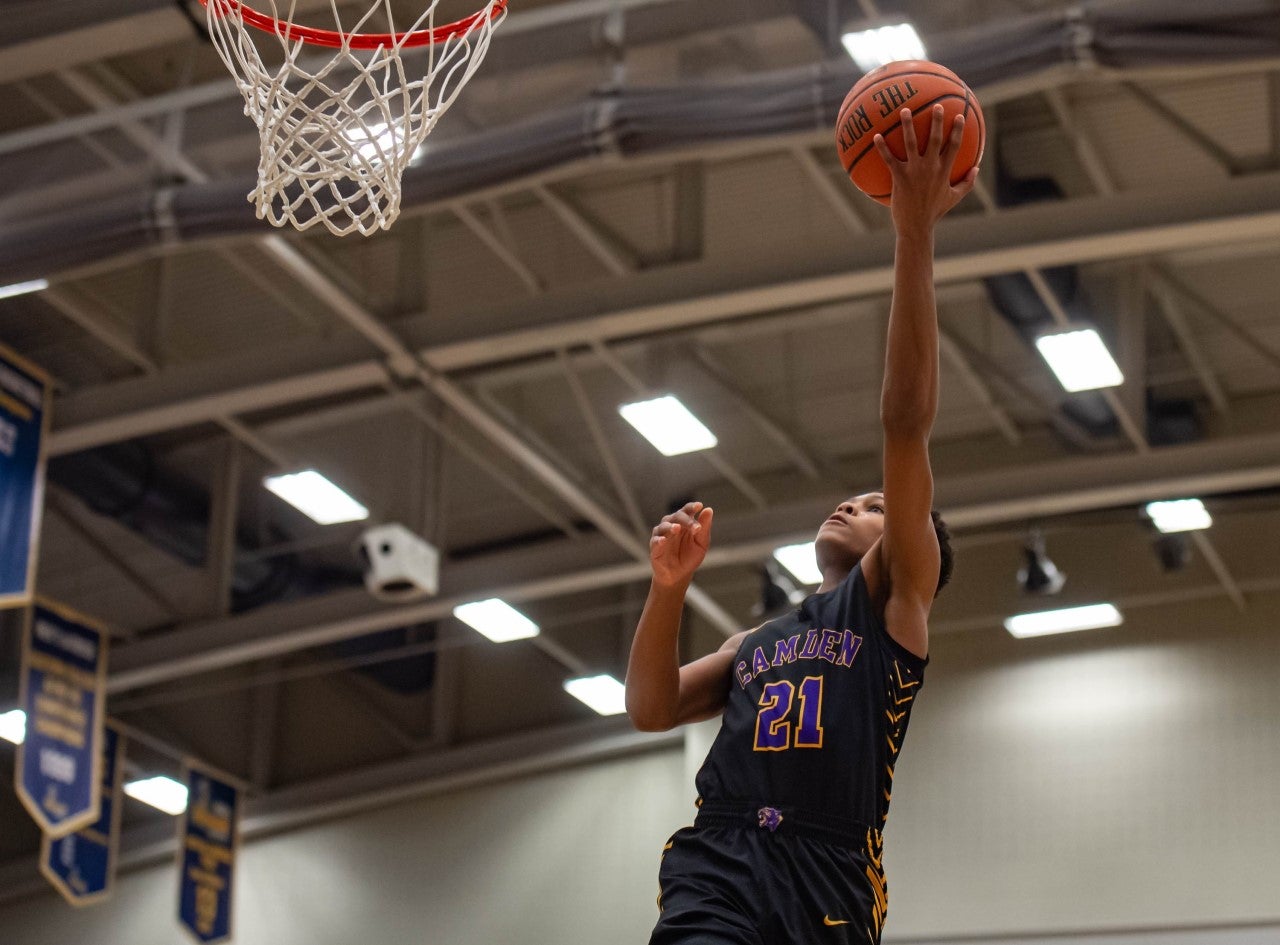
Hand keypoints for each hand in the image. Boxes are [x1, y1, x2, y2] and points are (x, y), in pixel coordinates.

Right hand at [649, 501, 713, 588]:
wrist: (679, 576)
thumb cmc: (690, 557)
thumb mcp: (701, 543)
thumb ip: (704, 527)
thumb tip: (709, 510)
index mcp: (684, 523)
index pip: (687, 510)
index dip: (692, 507)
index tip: (699, 506)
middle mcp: (672, 525)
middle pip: (677, 517)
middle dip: (686, 520)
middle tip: (695, 528)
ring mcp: (662, 536)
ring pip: (663, 526)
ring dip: (670, 526)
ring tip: (677, 528)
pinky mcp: (655, 548)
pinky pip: (655, 541)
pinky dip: (658, 540)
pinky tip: (663, 541)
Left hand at [873, 104, 978, 235]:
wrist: (916, 227)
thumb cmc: (934, 212)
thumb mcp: (954, 198)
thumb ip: (967, 183)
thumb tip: (977, 169)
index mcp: (944, 171)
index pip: (954, 146)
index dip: (958, 130)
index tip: (959, 116)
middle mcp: (930, 168)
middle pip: (934, 139)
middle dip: (936, 121)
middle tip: (936, 105)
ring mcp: (914, 172)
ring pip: (910, 143)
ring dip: (907, 125)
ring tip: (904, 110)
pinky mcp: (899, 178)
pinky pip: (889, 159)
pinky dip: (882, 147)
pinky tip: (876, 136)